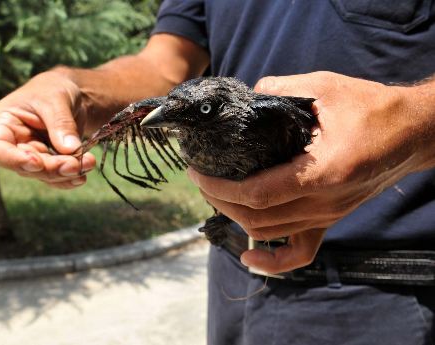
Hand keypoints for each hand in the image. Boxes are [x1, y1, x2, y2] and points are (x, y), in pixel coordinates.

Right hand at [0, 69, 95, 188]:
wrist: (71, 93)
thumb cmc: (55, 88)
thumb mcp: (57, 99)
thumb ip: (61, 123)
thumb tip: (70, 149)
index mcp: (3, 124)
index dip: (14, 160)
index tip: (37, 163)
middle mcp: (14, 144)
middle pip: (25, 168)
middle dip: (51, 169)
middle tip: (76, 165)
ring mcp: (32, 155)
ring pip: (43, 175)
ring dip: (65, 174)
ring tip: (89, 163)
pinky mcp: (49, 161)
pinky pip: (57, 176)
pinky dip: (70, 178)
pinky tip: (83, 174)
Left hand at [188, 71, 433, 272]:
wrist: (412, 133)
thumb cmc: (373, 109)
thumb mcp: (326, 88)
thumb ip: (283, 90)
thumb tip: (250, 94)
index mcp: (321, 172)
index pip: (256, 193)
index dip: (219, 187)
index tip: (196, 173)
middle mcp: (324, 202)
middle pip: (257, 217)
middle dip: (220, 200)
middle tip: (201, 178)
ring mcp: (328, 215)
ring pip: (271, 232)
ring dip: (237, 217)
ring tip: (217, 194)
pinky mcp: (330, 218)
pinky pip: (300, 252)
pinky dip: (272, 261)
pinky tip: (249, 256)